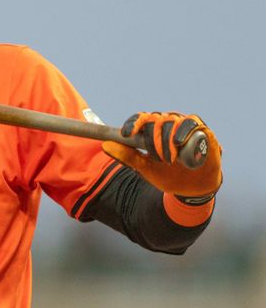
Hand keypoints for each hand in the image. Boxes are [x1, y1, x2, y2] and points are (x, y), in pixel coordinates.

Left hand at [101, 112, 221, 198]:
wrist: (192, 189)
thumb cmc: (167, 175)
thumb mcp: (144, 167)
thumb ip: (126, 156)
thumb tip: (105, 145)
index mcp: (153, 130)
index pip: (141, 119)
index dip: (133, 123)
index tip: (126, 134)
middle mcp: (168, 124)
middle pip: (154, 120)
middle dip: (152, 139)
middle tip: (157, 158)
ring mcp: (184, 126)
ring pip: (170, 121)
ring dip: (166, 140)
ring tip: (170, 159)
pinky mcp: (201, 130)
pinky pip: (190, 123)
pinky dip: (182, 131)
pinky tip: (177, 141)